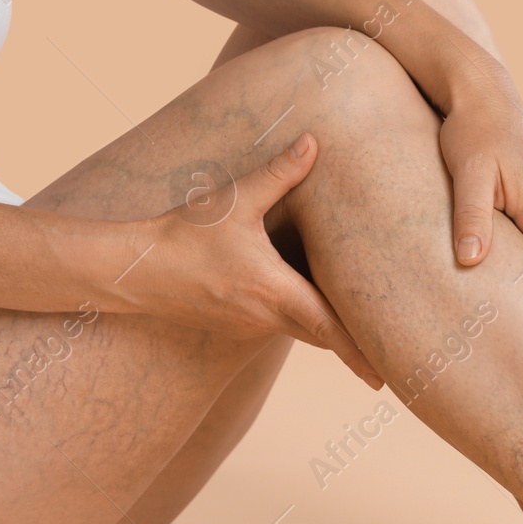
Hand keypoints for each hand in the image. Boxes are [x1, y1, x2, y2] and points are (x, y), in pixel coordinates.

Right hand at [130, 133, 382, 388]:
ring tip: (362, 338)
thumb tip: (314, 143)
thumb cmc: (183, 235)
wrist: (133, 269)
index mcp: (273, 292)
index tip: (384, 380)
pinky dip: (301, 322)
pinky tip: (309, 307)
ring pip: (302, 333)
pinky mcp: (234, 324)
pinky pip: (278, 326)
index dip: (360, 353)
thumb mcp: (234, 200)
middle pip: (323, 338)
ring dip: (329, 333)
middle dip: (356, 350)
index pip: (329, 329)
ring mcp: (248, 325)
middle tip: (389, 366)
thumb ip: (278, 173)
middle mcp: (264, 317)